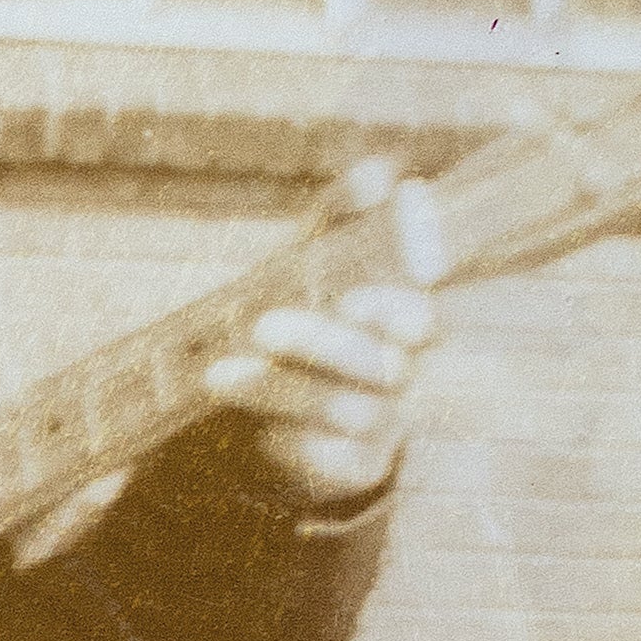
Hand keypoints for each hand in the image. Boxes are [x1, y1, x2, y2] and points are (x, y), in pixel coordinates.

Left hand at [203, 162, 434, 505]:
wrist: (280, 415)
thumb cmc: (307, 321)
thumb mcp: (316, 265)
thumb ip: (344, 219)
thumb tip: (381, 173)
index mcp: (404, 324)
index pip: (421, 317)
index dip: (392, 309)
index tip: (349, 297)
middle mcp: (401, 375)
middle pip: (381, 364)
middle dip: (323, 343)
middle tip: (262, 326)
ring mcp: (382, 426)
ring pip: (346, 409)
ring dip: (281, 386)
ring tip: (219, 372)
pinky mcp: (352, 467)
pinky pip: (326, 455)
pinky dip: (280, 429)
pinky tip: (240, 409)